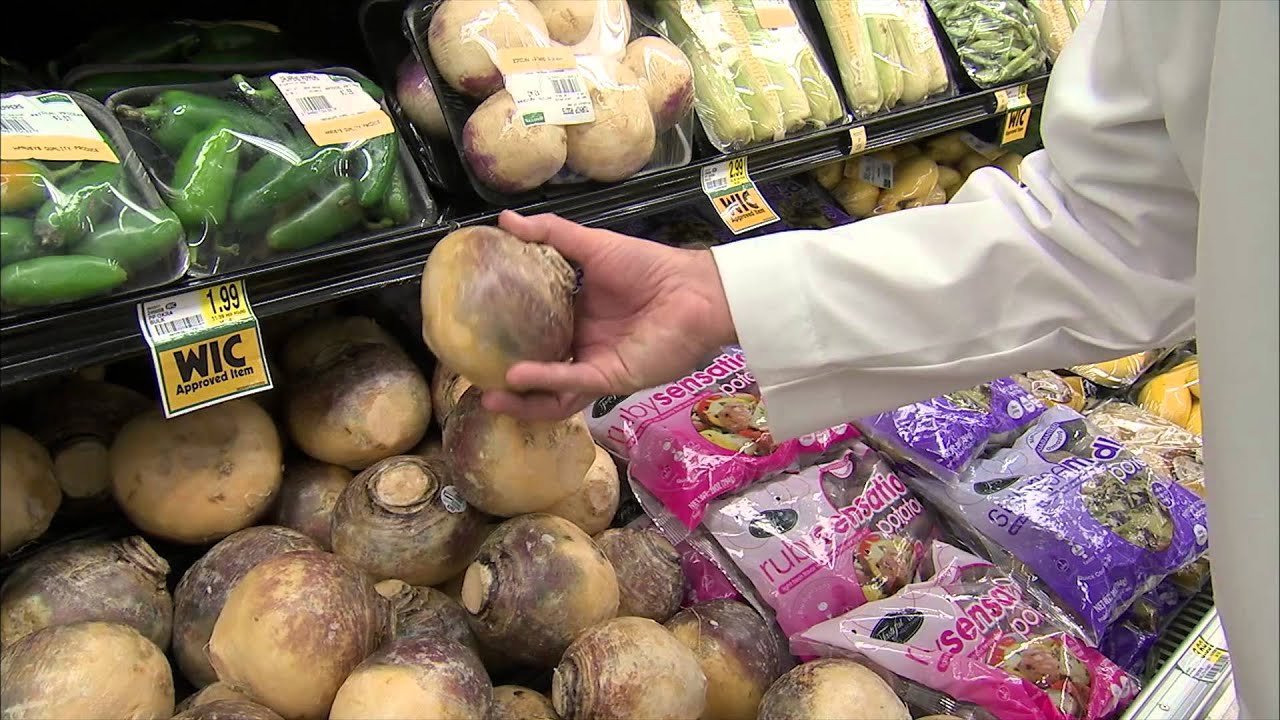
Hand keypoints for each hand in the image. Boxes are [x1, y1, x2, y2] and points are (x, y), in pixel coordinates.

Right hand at [481, 210, 736, 419]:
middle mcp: (583, 345)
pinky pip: (574, 383)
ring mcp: (597, 365)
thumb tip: (504, 220)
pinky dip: (546, 381)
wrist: (693, 288)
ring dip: (522, 398)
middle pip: (539, 373)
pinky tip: (518, 376)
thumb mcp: (592, 246)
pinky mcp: (613, 378)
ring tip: (488, 398)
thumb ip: (550, 235)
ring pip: (553, 394)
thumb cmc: (648, 266)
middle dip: (507, 383)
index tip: (472, 337)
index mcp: (577, 317)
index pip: (535, 335)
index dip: (506, 340)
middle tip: (472, 379)